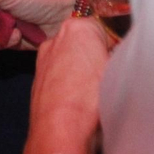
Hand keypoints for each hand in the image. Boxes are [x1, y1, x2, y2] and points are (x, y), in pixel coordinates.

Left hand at [22, 17, 111, 153]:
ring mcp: (44, 57)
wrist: (60, 126)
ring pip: (67, 57)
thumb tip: (118, 52)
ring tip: (90, 89)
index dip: (111, 44)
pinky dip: (65, 81)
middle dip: (92, 53)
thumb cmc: (90, 97)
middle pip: (81, 40)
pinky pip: (57, 73)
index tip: (116, 58)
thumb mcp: (117, 66)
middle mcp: (56, 37)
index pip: (101, 27)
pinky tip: (75, 98)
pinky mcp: (36, 77)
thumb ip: (117, 51)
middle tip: (105, 73)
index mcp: (78, 27)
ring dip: (77, 68)